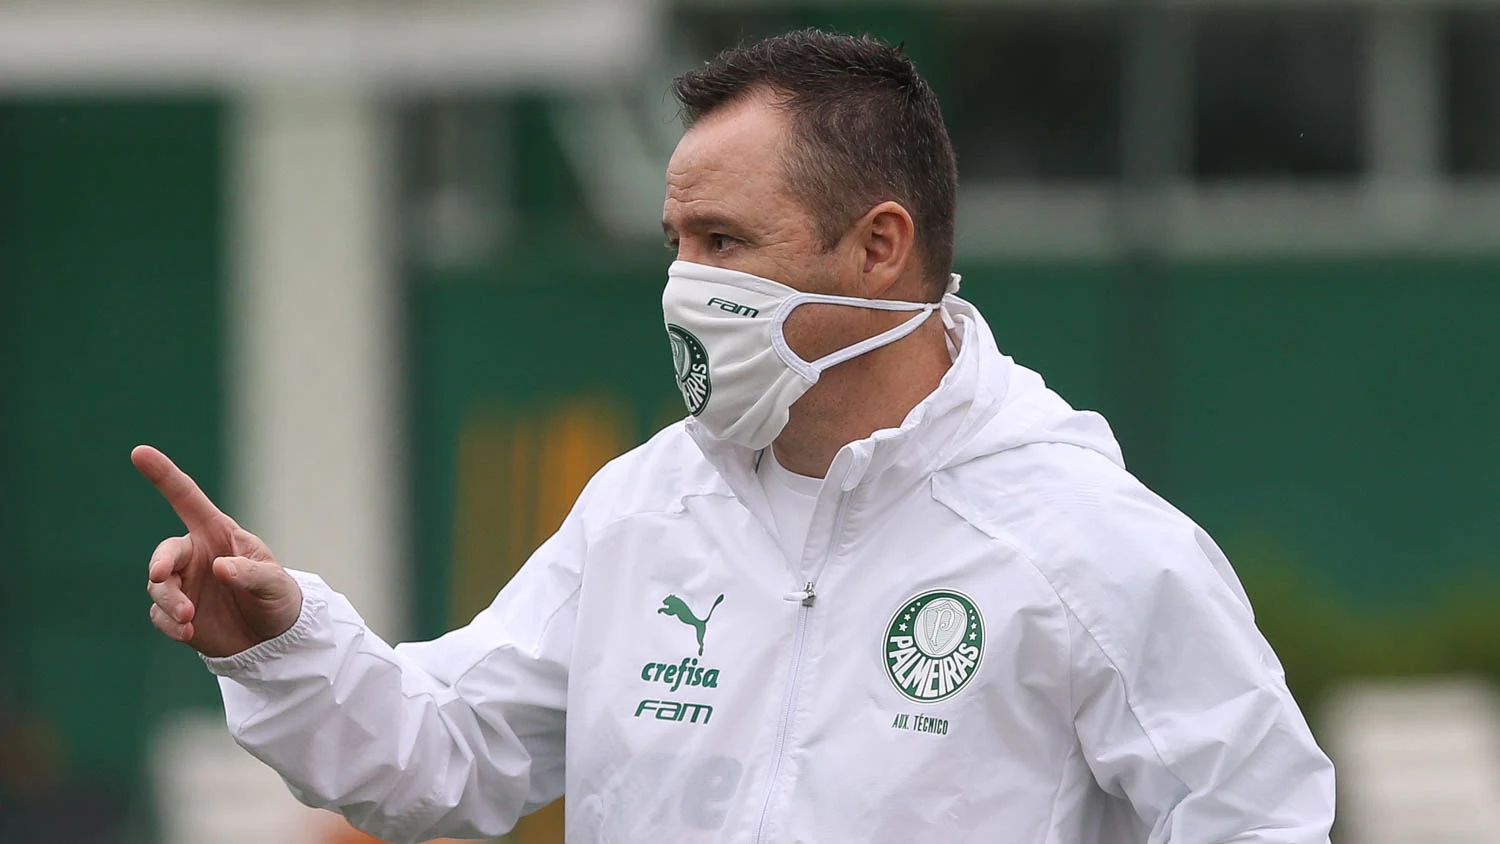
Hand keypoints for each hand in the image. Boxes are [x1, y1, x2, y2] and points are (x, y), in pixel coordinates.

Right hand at [133, 445, 302, 657]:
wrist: (274, 638)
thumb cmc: (278, 598)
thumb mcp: (274, 583)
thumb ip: (249, 573)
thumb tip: (219, 567)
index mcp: (218, 534)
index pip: (187, 500)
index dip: (164, 476)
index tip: (139, 452)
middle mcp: (196, 555)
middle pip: (166, 551)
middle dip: (161, 562)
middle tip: (161, 575)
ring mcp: (184, 584)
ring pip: (158, 585)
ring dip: (169, 600)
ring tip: (188, 618)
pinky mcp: (176, 612)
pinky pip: (159, 614)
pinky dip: (169, 623)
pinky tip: (187, 632)